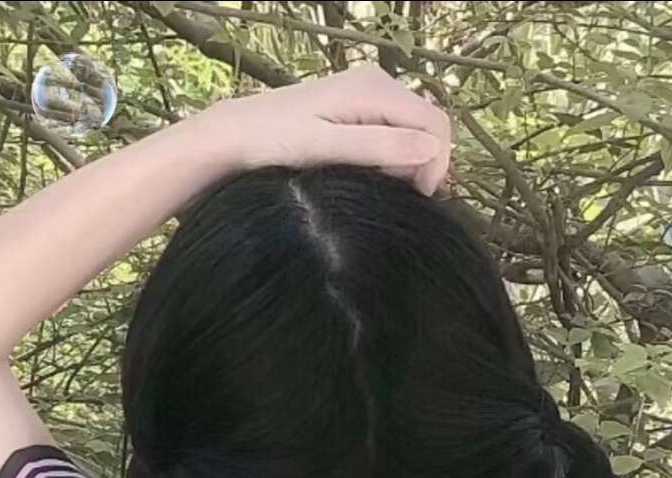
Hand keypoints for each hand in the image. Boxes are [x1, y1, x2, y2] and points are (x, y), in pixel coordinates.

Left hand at [204, 65, 451, 195]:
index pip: (435, 124)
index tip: (418, 199)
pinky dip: (389, 158)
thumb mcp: (330, 148)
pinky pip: (390, 132)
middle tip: (396, 198)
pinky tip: (368, 176)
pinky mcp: (355, 108)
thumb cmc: (276, 144)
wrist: (234, 136)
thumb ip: (381, 147)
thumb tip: (431, 149)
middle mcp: (376, 83)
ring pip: (410, 131)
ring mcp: (366, 94)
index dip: (437, 164)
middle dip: (421, 164)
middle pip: (426, 125)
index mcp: (375, 89)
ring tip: (378, 188)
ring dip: (405, 163)